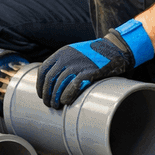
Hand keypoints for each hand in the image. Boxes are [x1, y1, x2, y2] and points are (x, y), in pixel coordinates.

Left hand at [36, 19, 154, 108]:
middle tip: (49, 104)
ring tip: (56, 106)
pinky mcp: (89, 72)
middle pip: (50, 79)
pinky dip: (67, 96)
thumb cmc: (94, 54)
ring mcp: (78, 65)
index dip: (40, 84)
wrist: (114, 48)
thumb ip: (64, 63)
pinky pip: (73, 86)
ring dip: (55, 98)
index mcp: (62, 53)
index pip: (43, 70)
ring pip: (59, 84)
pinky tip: (65, 102)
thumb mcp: (75, 53)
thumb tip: (53, 82)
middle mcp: (67, 58)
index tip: (41, 94)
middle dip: (47, 94)